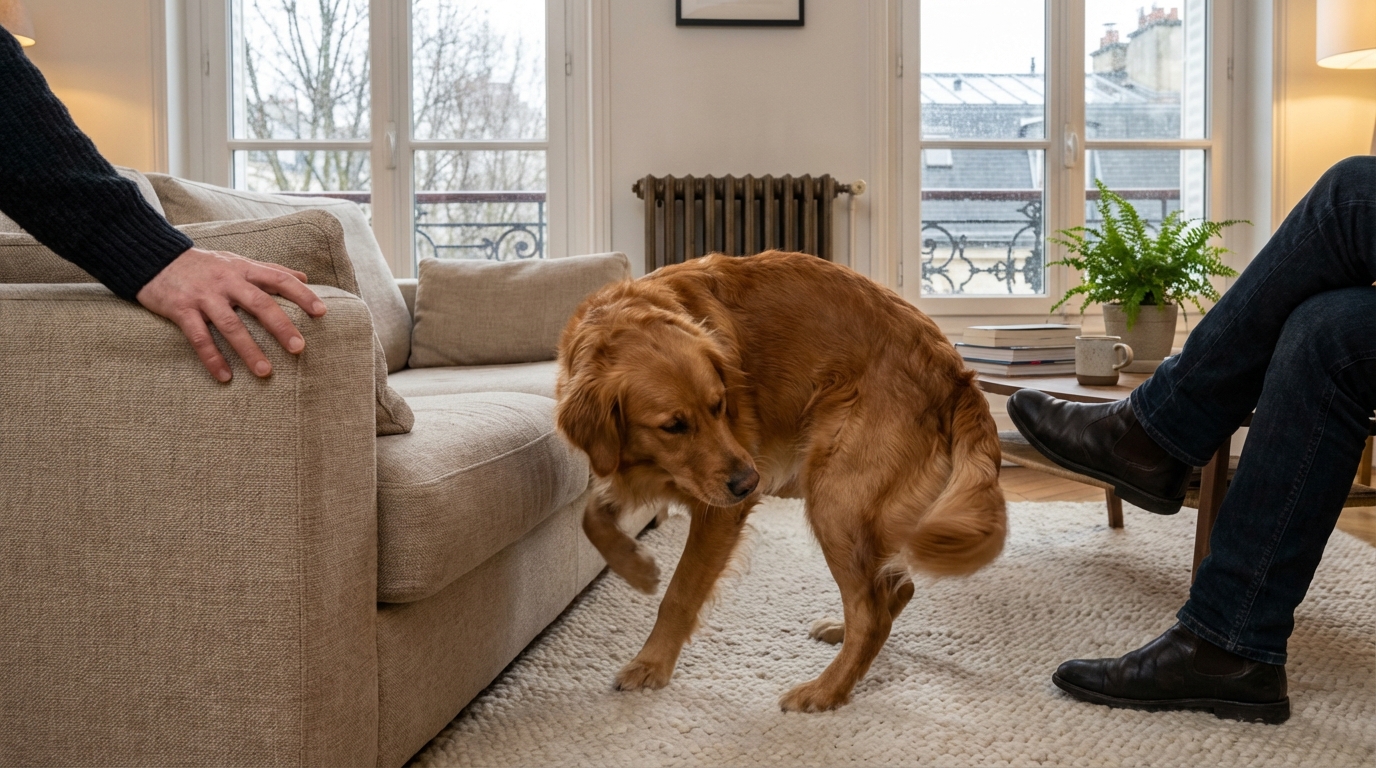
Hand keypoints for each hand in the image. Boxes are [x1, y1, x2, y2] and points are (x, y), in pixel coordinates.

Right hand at [135, 247, 326, 381]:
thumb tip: (304, 276)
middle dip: (281, 326)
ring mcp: (203, 296)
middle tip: (299, 348)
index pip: (279, 278)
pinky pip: (199, 337)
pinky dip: (212, 358)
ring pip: (230, 325)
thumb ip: (270, 269)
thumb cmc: (204, 264)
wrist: (154, 258)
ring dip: (249, 350)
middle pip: (259, 303)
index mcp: (243, 268)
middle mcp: (226, 281)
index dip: (301, 294)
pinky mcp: (180, 309)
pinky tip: (225, 377)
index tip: (322, 312)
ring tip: (266, 372)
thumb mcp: (237, 260)